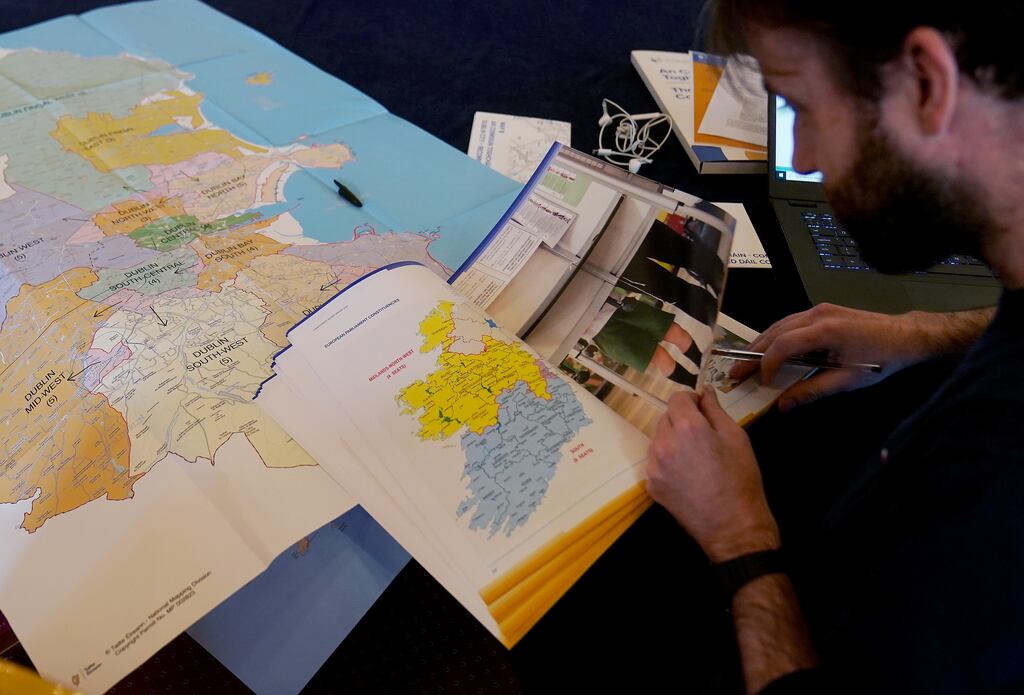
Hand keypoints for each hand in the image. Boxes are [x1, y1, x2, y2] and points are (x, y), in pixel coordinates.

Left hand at [647, 388, 778, 561]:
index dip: (691, 400)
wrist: (732, 526)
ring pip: (658, 439)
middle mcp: (664, 443)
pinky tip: (687, 474)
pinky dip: (667, 461)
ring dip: (673, 440)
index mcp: (687, 427)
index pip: (677, 398)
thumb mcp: (736, 438)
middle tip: (704, 437)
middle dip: (681, 420)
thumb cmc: (741, 479)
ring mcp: (654, 465)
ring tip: (696, 458)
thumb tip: (705, 391)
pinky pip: (656, 461)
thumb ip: (716, 410)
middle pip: (665, 417)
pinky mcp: (651, 484)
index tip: (703, 409)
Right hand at [729, 304, 989, 410]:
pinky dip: (774, 337)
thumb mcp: (848, 381)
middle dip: (752, 354)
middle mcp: (816, 315)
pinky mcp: (822, 311)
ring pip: (778, 325)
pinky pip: (789, 323)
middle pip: (774, 332)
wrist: (906, 336)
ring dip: (760, 344)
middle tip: (733, 373)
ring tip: (743, 362)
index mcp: (824, 330)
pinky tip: (766, 350)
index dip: (765, 364)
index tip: (759, 384)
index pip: (782, 345)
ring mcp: (818, 310)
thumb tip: (782, 406)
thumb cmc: (881, 360)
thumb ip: (812, 391)